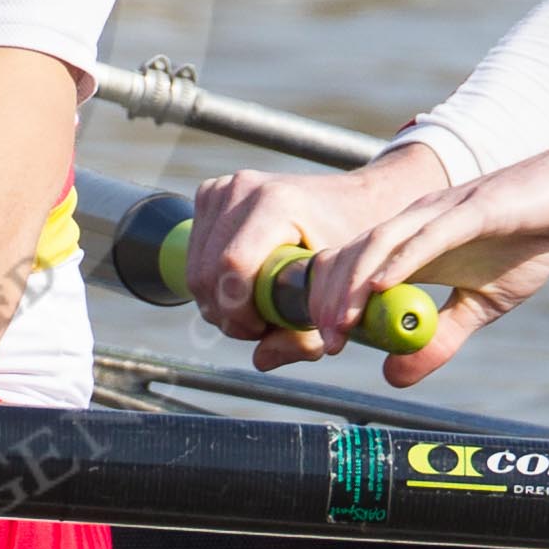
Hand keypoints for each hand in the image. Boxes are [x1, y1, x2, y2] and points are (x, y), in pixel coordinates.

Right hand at [188, 145, 448, 370]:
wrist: (354, 201)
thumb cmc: (352, 250)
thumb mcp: (337, 297)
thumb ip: (303, 338)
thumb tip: (260, 360)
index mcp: (277, 204)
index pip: (232, 267)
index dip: (238, 312)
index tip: (260, 329)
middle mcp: (242, 188)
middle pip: (207, 272)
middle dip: (226, 313)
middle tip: (257, 325)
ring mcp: (222, 188)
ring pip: (195, 266)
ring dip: (217, 299)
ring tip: (253, 306)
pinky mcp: (210, 192)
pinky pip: (194, 252)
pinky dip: (212, 278)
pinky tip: (242, 282)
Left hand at [307, 102, 548, 385]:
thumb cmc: (528, 241)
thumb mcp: (484, 303)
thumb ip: (439, 337)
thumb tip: (393, 378)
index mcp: (408, 243)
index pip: (349, 268)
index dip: (328, 303)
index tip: (323, 345)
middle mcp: (411, 222)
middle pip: (350, 256)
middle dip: (329, 299)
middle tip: (324, 343)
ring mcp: (438, 212)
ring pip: (377, 244)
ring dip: (354, 285)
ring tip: (340, 323)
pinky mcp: (472, 208)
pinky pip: (428, 234)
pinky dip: (401, 260)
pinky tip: (384, 285)